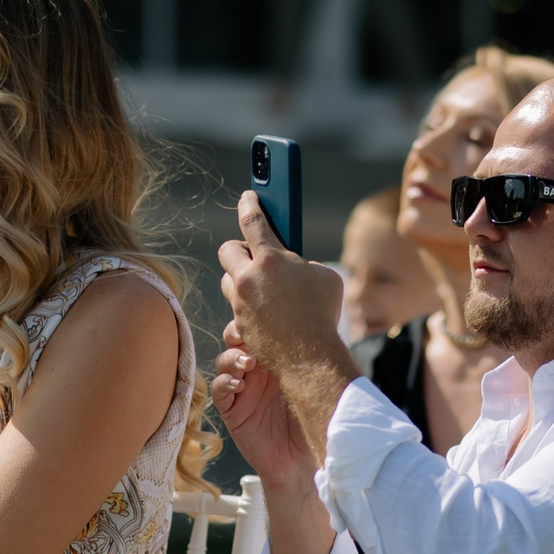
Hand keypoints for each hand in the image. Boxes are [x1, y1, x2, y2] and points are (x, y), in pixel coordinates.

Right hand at [212, 320, 314, 486]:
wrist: (304, 462)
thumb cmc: (317, 422)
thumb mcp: (318, 387)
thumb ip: (314, 361)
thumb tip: (323, 326)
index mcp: (280, 359)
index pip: (261, 331)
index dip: (258, 322)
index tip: (266, 320)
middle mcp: (259, 370)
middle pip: (237, 339)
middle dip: (238, 332)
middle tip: (249, 337)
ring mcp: (244, 388)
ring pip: (225, 360)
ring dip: (232, 358)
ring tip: (247, 363)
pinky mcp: (232, 409)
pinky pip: (219, 389)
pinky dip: (224, 382)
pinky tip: (238, 385)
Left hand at [216, 193, 347, 379]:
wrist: (310, 357)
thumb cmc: (322, 314)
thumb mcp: (325, 277)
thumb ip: (306, 265)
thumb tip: (298, 269)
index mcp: (270, 259)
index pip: (252, 220)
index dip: (249, 203)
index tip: (248, 196)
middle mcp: (248, 278)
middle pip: (227, 250)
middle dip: (239, 248)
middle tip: (254, 252)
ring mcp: (240, 302)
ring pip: (227, 280)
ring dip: (240, 277)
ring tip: (259, 283)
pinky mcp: (239, 324)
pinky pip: (236, 307)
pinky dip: (248, 305)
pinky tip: (265, 310)